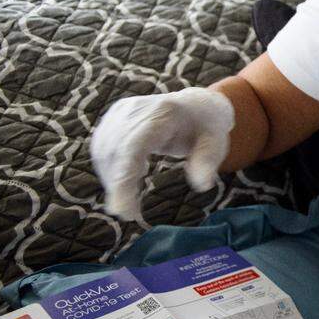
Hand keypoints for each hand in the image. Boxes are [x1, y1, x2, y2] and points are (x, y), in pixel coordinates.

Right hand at [90, 87, 234, 221]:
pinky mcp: (113, 116)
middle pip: (114, 151)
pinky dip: (110, 169)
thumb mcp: (216, 144)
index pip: (134, 147)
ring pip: (103, 151)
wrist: (196, 105)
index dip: (123, 179)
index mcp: (164, 112)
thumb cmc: (207, 128)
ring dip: (112, 180)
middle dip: (117, 186)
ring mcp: (122, 110)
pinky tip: (127, 179)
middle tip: (130, 213)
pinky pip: (102, 147)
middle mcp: (137, 107)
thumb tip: (201, 185)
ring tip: (130, 197)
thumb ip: (208, 161)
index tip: (122, 211)